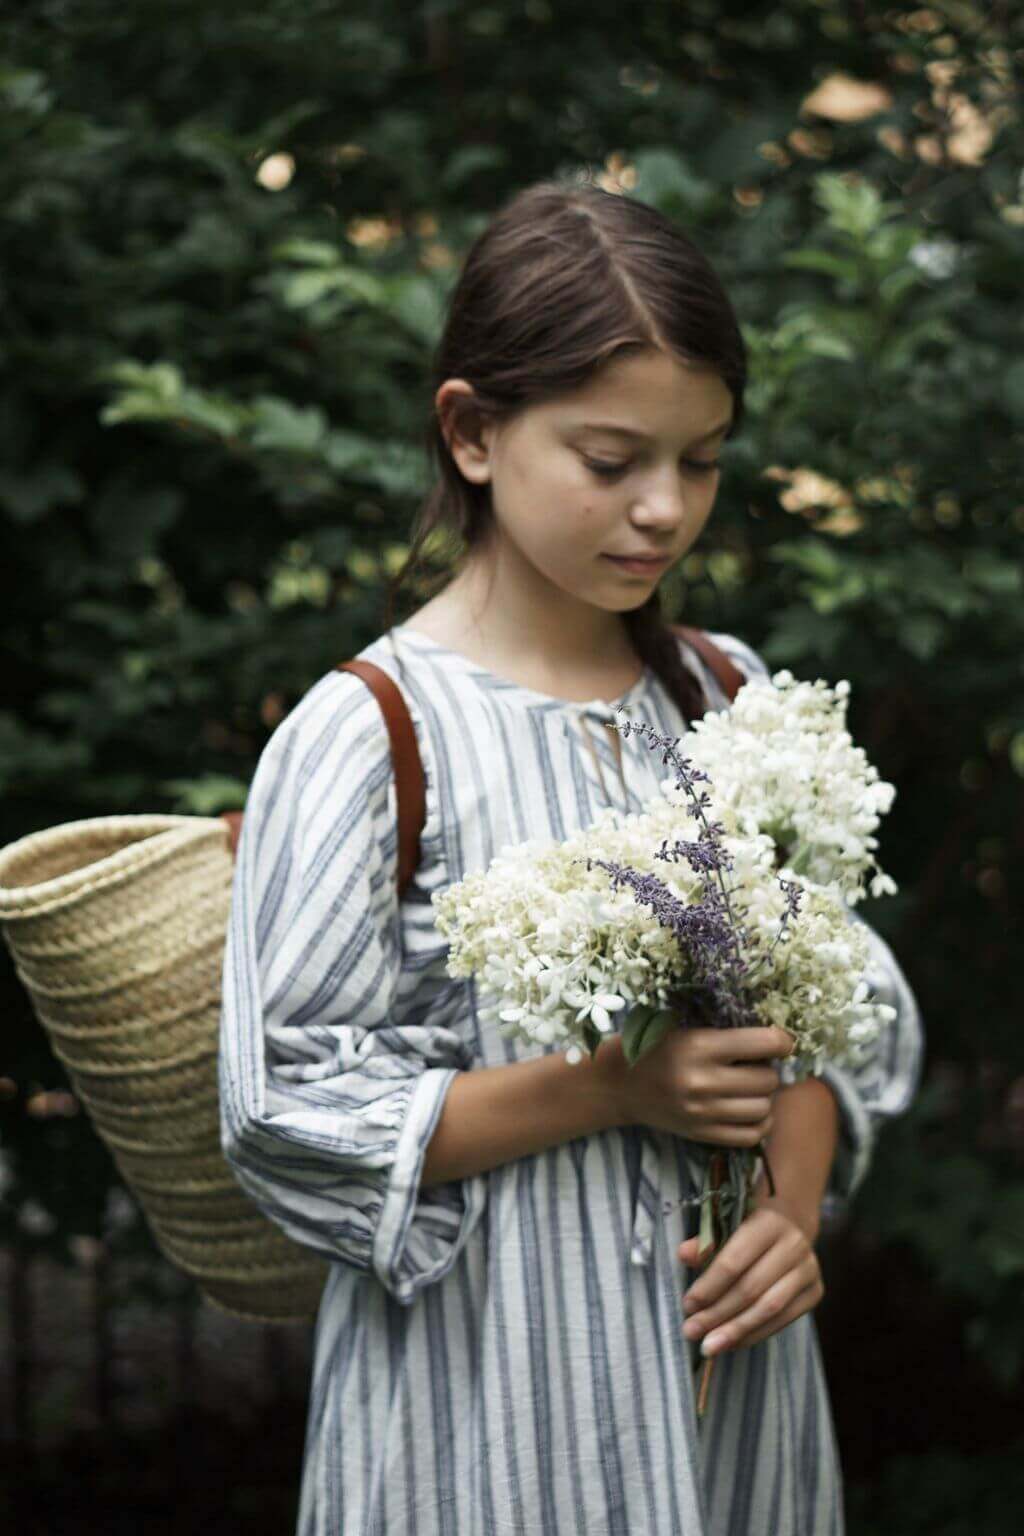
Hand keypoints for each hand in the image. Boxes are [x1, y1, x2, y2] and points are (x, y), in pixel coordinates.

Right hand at [599, 1025, 793, 1147]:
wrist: (618, 1085)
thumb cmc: (654, 1047)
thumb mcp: (684, 1026)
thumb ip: (724, 1030)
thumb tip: (777, 1035)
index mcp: (699, 1046)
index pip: (764, 1044)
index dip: (782, 1040)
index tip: (781, 1040)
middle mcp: (702, 1081)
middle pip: (767, 1079)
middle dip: (769, 1069)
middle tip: (757, 1063)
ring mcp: (702, 1113)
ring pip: (763, 1109)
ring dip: (764, 1096)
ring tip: (751, 1085)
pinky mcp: (702, 1135)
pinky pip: (751, 1135)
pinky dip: (759, 1122)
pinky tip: (750, 1108)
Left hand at [677, 1197, 823, 1357]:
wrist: (791, 1222)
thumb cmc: (749, 1224)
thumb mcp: (727, 1223)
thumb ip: (706, 1242)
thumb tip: (684, 1255)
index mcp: (769, 1222)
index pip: (735, 1261)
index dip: (709, 1287)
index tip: (687, 1305)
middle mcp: (794, 1245)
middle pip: (751, 1288)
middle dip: (718, 1314)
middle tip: (691, 1331)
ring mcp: (808, 1270)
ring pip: (769, 1309)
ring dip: (736, 1331)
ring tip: (709, 1346)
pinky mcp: (815, 1291)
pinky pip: (783, 1320)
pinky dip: (755, 1334)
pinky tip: (732, 1343)